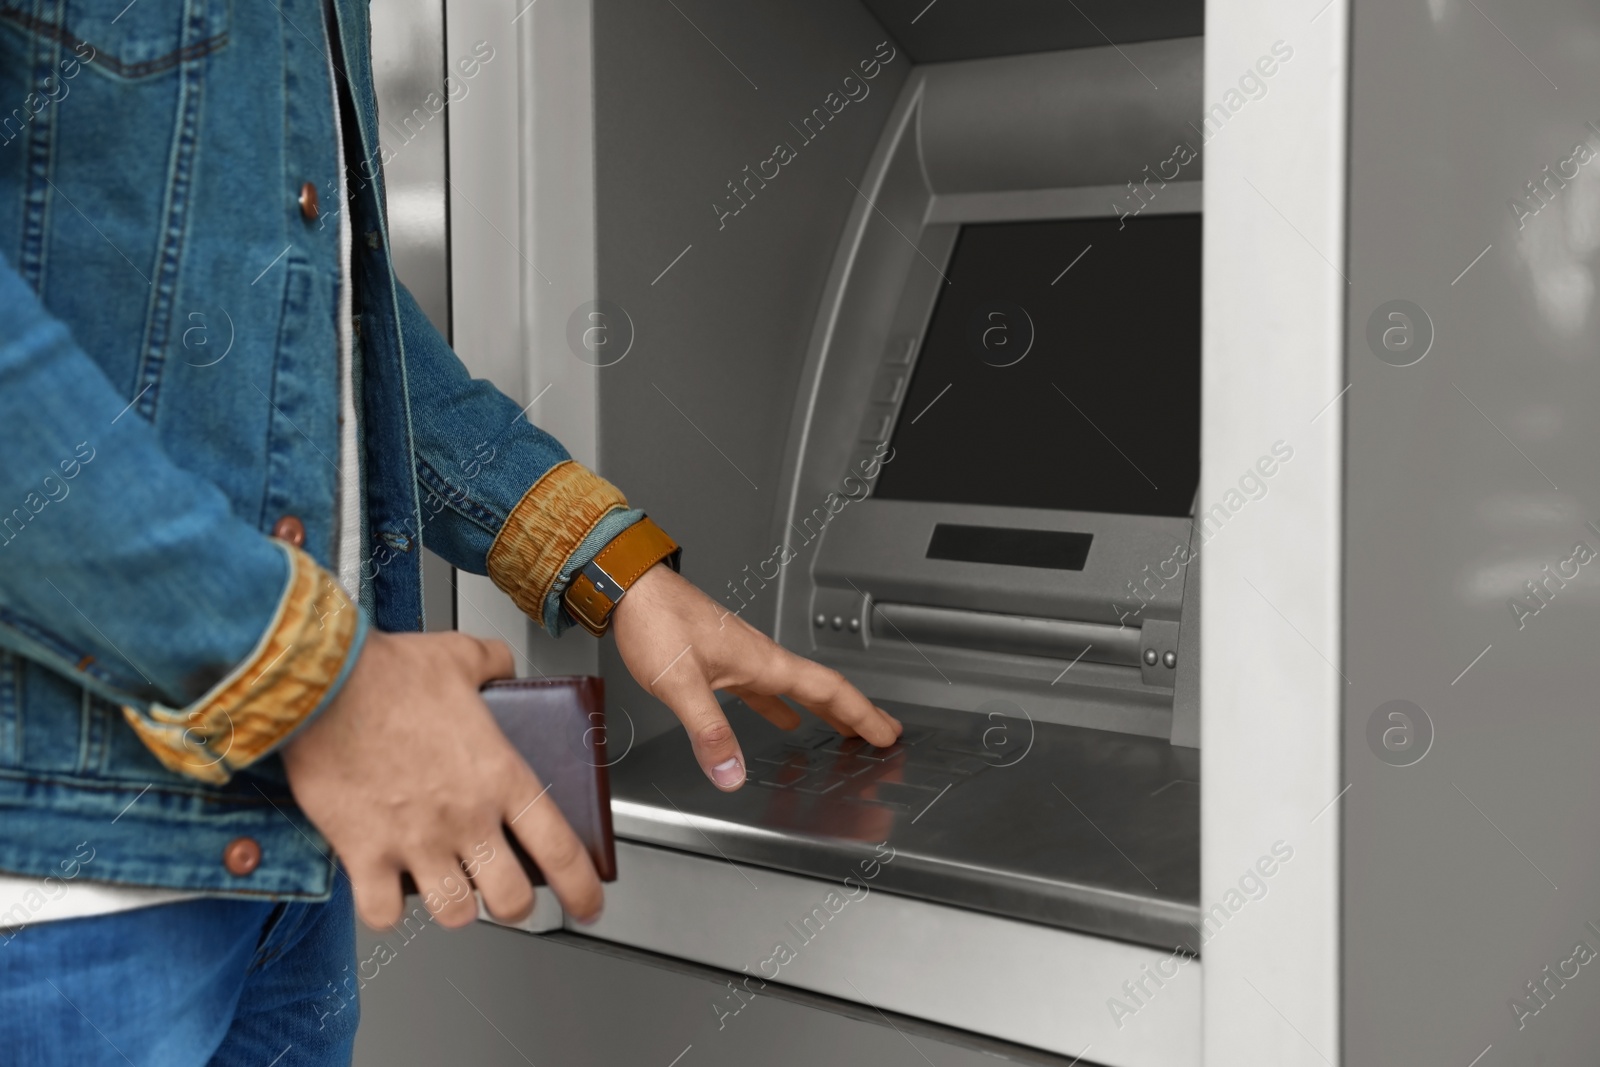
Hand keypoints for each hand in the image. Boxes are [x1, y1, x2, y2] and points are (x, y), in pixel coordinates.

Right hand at [280, 630, 603, 929]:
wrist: (321, 684)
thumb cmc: (387, 672)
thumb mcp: (459, 655)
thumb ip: (492, 663)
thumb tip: (501, 664)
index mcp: (500, 776)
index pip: (561, 849)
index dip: (583, 889)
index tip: (589, 905)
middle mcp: (465, 817)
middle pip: (512, 899)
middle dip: (516, 905)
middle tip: (507, 894)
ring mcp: (415, 841)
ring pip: (455, 914)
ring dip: (456, 908)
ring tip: (450, 889)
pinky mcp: (363, 853)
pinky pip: (383, 913)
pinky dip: (385, 911)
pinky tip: (386, 889)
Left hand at [612, 564, 900, 789]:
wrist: (631, 587)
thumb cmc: (656, 620)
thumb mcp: (681, 684)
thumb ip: (709, 731)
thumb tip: (732, 774)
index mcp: (762, 661)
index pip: (827, 689)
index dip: (861, 714)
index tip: (886, 733)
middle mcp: (759, 657)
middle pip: (821, 688)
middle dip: (854, 714)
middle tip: (880, 735)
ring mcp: (742, 658)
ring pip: (795, 689)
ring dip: (822, 711)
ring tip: (840, 731)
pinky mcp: (722, 660)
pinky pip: (765, 689)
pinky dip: (782, 707)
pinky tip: (781, 718)